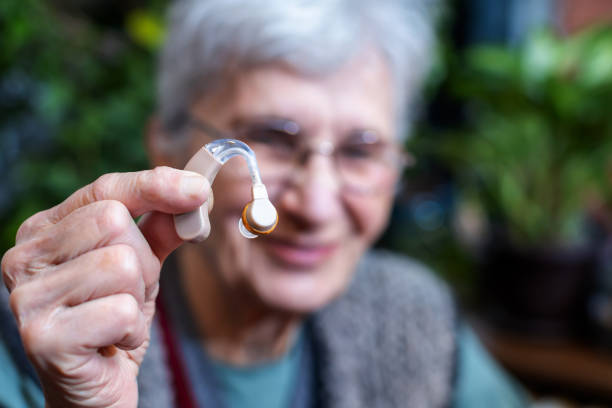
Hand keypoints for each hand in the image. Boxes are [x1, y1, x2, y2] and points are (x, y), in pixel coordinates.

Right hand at [1, 166, 209, 407]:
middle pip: (114, 222)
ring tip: (117, 318)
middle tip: (129, 294)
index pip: (105, 189)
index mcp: (44, 230)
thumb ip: (163, 225)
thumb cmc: (114, 317)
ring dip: (138, 298)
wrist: (95, 385)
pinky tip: (113, 342)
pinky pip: (121, 311)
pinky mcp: (44, 337)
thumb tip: (196, 190)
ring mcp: (27, 297)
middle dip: (143, 262)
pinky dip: (133, 329)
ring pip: (122, 265)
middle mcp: (24, 257)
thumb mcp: (142, 264)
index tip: (200, 189)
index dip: (155, 186)